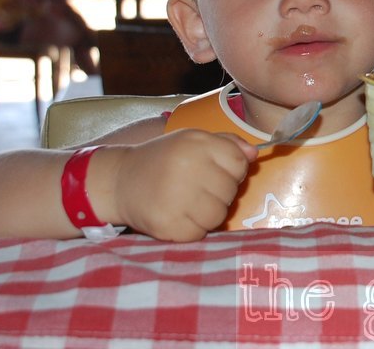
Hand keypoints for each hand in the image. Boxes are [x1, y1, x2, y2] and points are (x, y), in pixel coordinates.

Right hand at [104, 130, 256, 240]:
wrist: (119, 181)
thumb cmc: (164, 159)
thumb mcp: (193, 141)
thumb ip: (227, 144)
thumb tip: (254, 154)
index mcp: (196, 143)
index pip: (239, 162)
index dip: (232, 170)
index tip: (215, 171)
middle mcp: (187, 167)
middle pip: (231, 190)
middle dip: (220, 192)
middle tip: (198, 188)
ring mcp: (176, 198)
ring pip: (219, 215)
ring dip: (208, 213)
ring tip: (189, 203)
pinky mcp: (166, 225)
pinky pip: (199, 233)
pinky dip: (192, 229)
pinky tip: (178, 215)